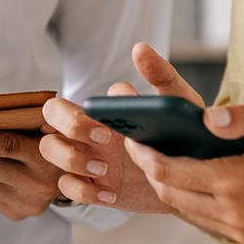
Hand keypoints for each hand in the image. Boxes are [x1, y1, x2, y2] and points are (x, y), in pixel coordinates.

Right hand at [38, 43, 196, 212]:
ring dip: (70, 160)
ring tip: (105, 170)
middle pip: (47, 121)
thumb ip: (160, 75)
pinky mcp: (92, 186)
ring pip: (49, 151)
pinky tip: (110, 194)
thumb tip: (140, 48)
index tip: (110, 127)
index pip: (65, 104)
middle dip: (67, 128)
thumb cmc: (182, 134)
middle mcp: (85, 133)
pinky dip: (84, 191)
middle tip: (102, 140)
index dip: (78, 116)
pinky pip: (66, 188)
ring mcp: (85, 159)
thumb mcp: (177, 103)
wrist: (195, 178)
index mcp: (99, 111)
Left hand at [126, 102, 243, 243]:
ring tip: (160, 161)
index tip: (132, 138)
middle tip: (140, 147)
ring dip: (170, 188)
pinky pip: (208, 224)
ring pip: (187, 212)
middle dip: (151, 170)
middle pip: (172, 194)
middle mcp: (237, 216)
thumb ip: (241, 116)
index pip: (172, 172)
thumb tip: (205, 118)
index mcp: (238, 183)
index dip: (146, 155)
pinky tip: (191, 181)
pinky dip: (193, 203)